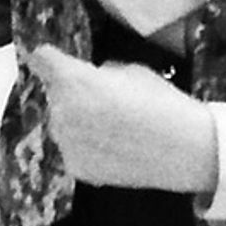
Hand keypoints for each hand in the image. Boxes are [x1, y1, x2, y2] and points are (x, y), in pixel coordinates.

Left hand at [26, 45, 218, 197]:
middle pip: (55, 94)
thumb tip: (90, 77)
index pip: (42, 59)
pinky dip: (87, 148)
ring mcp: (66, 142)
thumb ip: (99, 72)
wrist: (184, 148)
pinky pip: (73, 150)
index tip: (49, 59)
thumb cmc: (162, 103)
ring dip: (77, 122)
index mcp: (73, 80)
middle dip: (72, 94)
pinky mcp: (76, 167)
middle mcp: (62, 110)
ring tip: (114, 127)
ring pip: (62, 124)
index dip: (48, 58)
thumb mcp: (131, 71)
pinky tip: (115, 147)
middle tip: (104, 101)